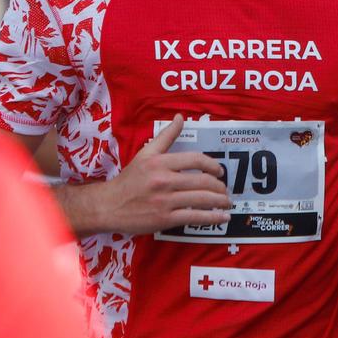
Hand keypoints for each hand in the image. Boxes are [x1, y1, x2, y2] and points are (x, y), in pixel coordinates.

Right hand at [100, 116, 232, 236]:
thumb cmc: (129, 179)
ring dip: (220, 202)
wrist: (109, 205)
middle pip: (202, 181)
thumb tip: (181, 118)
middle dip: (219, 187)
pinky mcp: (165, 219)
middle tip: (225, 190)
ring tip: (227, 203)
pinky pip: (194, 217)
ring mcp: (165, 201)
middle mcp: (164, 180)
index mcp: (160, 162)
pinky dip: (212, 218)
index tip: (219, 171)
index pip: (195, 160)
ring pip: (202, 199)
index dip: (212, 165)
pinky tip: (222, 218)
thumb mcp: (145, 154)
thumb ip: (166, 136)